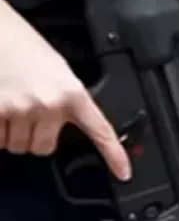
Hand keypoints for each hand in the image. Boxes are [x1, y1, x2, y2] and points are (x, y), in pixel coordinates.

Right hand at [0, 2, 130, 179]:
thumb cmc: (23, 47)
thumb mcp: (58, 72)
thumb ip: (66, 100)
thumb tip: (67, 125)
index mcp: (72, 93)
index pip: (100, 130)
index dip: (114, 155)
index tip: (124, 172)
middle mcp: (49, 105)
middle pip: (44, 148)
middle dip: (35, 136)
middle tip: (29, 112)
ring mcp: (21, 110)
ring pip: (18, 146)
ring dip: (13, 133)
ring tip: (12, 104)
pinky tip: (0, 108)